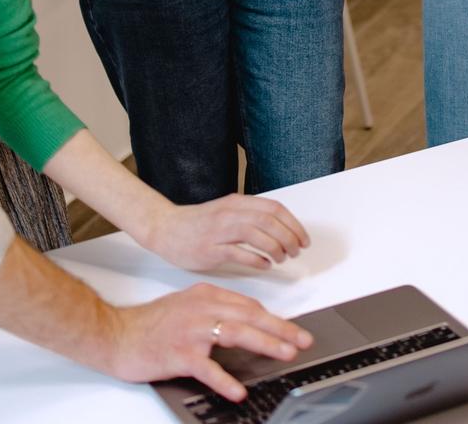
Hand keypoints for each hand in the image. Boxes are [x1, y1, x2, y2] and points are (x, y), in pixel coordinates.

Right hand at [102, 283, 311, 401]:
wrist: (115, 333)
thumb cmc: (149, 324)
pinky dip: (225, 380)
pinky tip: (238, 390)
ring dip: (265, 344)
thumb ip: (215, 311)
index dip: (275, 318)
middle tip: (303, 340)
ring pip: (236, 334)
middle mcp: (201, 309)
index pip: (249, 306)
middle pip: (250, 316)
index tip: (293, 330)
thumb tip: (246, 322)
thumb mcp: (186, 306)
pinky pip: (207, 368)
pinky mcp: (179, 353)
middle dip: (281, 329)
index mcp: (205, 296)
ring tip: (285, 355)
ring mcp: (191, 331)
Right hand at [143, 194, 310, 272]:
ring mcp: (219, 231)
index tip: (303, 237)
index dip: (293, 224)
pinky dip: (257, 259)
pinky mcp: (210, 249)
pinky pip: (240, 253)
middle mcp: (230, 213)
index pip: (274, 208)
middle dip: (289, 237)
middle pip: (270, 221)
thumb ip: (249, 217)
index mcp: (236, 202)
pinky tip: (264, 265)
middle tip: (296, 251)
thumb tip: (278, 229)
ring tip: (281, 259)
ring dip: (276, 248)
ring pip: (258, 235)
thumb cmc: (196, 224)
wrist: (164, 228)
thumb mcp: (226, 212)